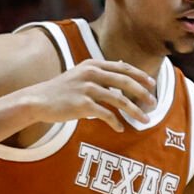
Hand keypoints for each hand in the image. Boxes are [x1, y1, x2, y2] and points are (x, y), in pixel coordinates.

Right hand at [19, 60, 156, 133]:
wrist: (38, 100)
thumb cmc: (62, 89)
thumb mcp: (82, 73)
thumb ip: (101, 70)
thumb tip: (122, 64)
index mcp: (93, 65)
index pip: (124, 68)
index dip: (140, 76)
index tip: (153, 85)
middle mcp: (91, 73)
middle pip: (125, 82)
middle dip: (143, 93)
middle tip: (154, 103)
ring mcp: (87, 89)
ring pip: (119, 100)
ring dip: (135, 111)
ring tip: (145, 120)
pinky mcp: (82, 105)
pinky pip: (106, 115)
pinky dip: (116, 123)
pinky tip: (120, 129)